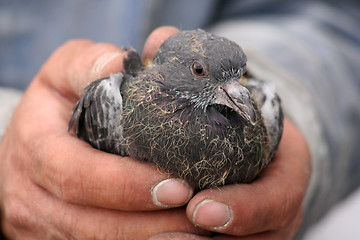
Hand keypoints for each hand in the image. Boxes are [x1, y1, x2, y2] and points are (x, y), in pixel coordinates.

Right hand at [0, 27, 206, 238]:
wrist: (25, 142)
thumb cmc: (51, 105)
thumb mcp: (62, 75)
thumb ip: (91, 63)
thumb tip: (129, 58)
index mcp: (34, 148)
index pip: (76, 174)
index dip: (126, 185)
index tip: (177, 186)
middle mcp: (31, 195)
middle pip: (90, 222)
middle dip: (148, 223)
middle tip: (197, 212)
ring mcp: (41, 224)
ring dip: (150, 239)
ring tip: (196, 232)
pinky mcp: (56, 237)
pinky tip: (173, 236)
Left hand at [146, 30, 311, 238]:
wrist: (249, 136)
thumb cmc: (238, 110)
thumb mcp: (229, 86)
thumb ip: (196, 63)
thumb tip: (160, 41)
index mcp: (285, 168)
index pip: (279, 198)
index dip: (245, 208)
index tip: (199, 207)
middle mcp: (277, 203)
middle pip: (260, 237)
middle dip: (212, 238)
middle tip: (165, 233)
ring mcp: (262, 225)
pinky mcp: (241, 234)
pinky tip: (154, 237)